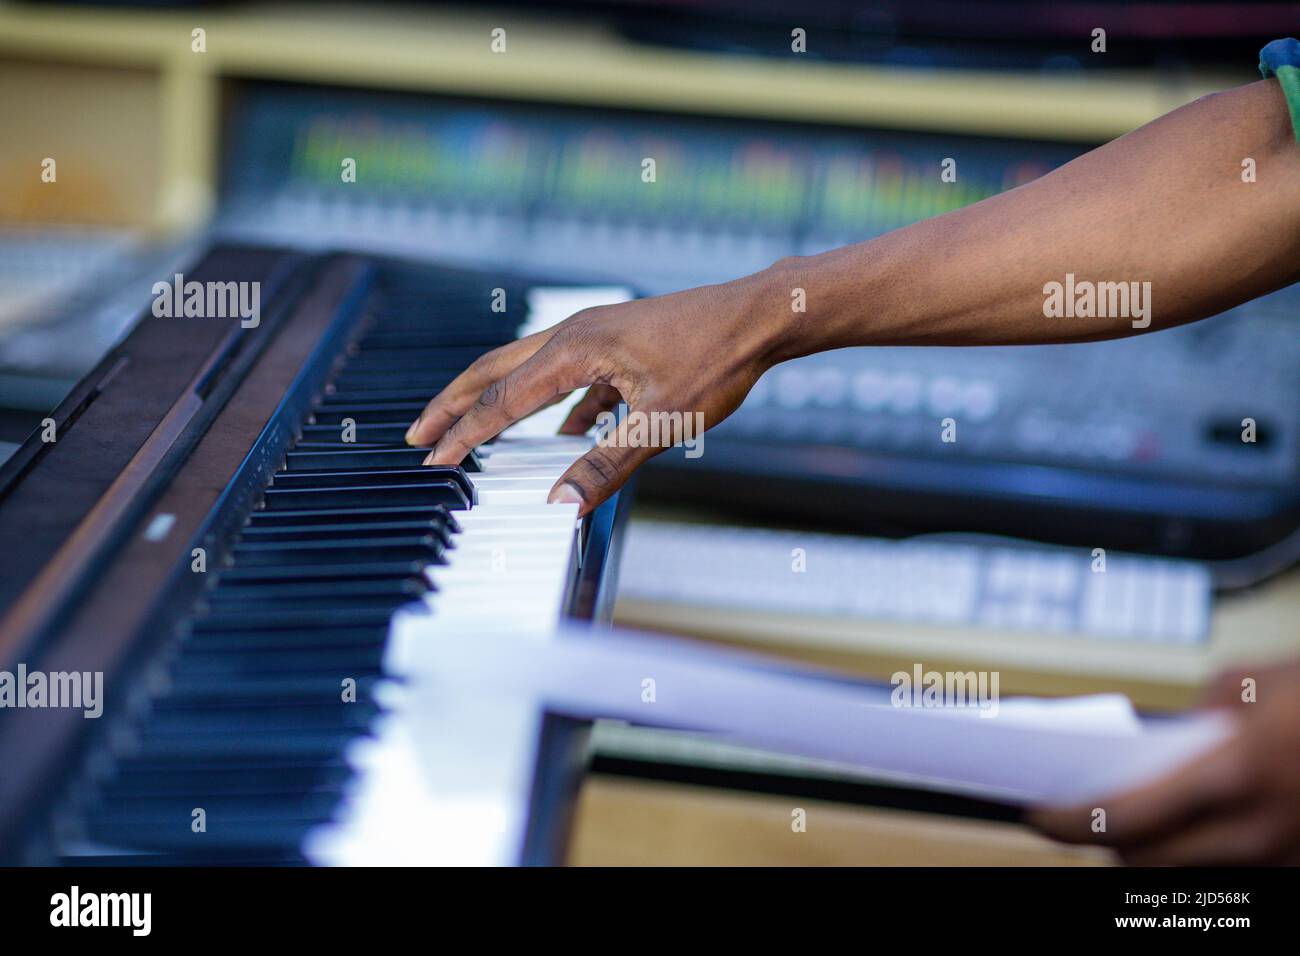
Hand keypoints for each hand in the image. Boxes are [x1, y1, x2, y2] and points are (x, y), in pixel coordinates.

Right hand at [405, 269, 788, 513]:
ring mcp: (595, 335)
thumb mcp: (662, 422)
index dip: (464, 434)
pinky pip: (568, 378)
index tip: (432, 460)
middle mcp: (575, 335)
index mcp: (575, 350)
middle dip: (454, 404)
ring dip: (496, 400)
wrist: (759, 314)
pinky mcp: (617, 343)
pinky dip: (551, 405)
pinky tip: (562, 434)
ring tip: (469, 428)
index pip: (502, 400)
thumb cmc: (716, 359)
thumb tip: (560, 504)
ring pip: (527, 370)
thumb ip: (607, 464)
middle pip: (495, 371)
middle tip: (417, 434)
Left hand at [1028, 659, 1299, 864]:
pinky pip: (1229, 871)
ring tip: (1121, 818)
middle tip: (1073, 814)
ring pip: (1187, 876)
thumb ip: (1198, 711)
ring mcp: (1282, 856)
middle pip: (1147, 861)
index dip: (1069, 822)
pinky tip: (1180, 827)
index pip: (1124, 819)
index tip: (1037, 811)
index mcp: (1233, 775)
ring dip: (1149, 852)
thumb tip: (1168, 735)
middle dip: (1103, 842)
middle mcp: (1256, 830)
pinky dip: (1196, 854)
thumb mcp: (1254, 682)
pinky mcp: (1296, 863)